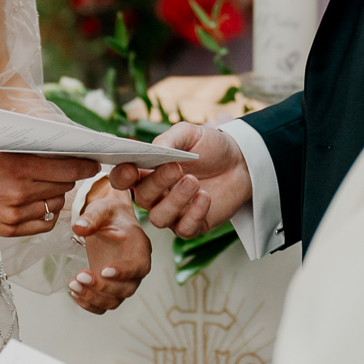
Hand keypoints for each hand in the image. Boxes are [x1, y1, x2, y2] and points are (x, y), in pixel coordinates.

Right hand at [0, 151, 99, 236]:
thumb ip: (29, 153)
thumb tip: (61, 153)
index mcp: (17, 166)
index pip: (66, 168)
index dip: (84, 166)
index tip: (93, 163)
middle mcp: (19, 192)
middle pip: (63, 186)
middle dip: (69, 178)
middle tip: (67, 171)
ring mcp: (14, 214)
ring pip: (55, 205)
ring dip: (56, 195)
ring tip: (46, 187)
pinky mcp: (9, 230)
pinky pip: (44, 224)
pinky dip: (47, 215)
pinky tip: (40, 205)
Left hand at [68, 183, 150, 313]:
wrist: (107, 221)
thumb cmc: (109, 214)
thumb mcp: (102, 209)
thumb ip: (92, 217)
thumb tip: (78, 228)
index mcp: (140, 248)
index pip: (139, 266)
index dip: (124, 272)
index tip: (104, 270)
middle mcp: (135, 269)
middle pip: (126, 289)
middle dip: (102, 287)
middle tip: (80, 275)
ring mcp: (122, 282)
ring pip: (113, 301)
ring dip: (92, 298)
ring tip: (73, 284)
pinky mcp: (109, 289)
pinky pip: (102, 306)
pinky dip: (88, 304)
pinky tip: (74, 292)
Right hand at [109, 122, 249, 238]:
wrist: (241, 161)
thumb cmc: (210, 147)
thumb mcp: (189, 134)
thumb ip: (169, 139)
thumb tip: (153, 149)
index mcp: (148, 171)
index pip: (123, 179)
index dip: (121, 176)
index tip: (132, 169)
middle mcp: (156, 194)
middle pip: (141, 198)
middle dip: (156, 183)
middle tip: (176, 168)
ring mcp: (174, 212)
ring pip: (159, 218)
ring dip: (175, 201)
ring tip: (194, 182)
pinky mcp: (193, 225)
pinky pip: (184, 229)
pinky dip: (194, 214)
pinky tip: (205, 196)